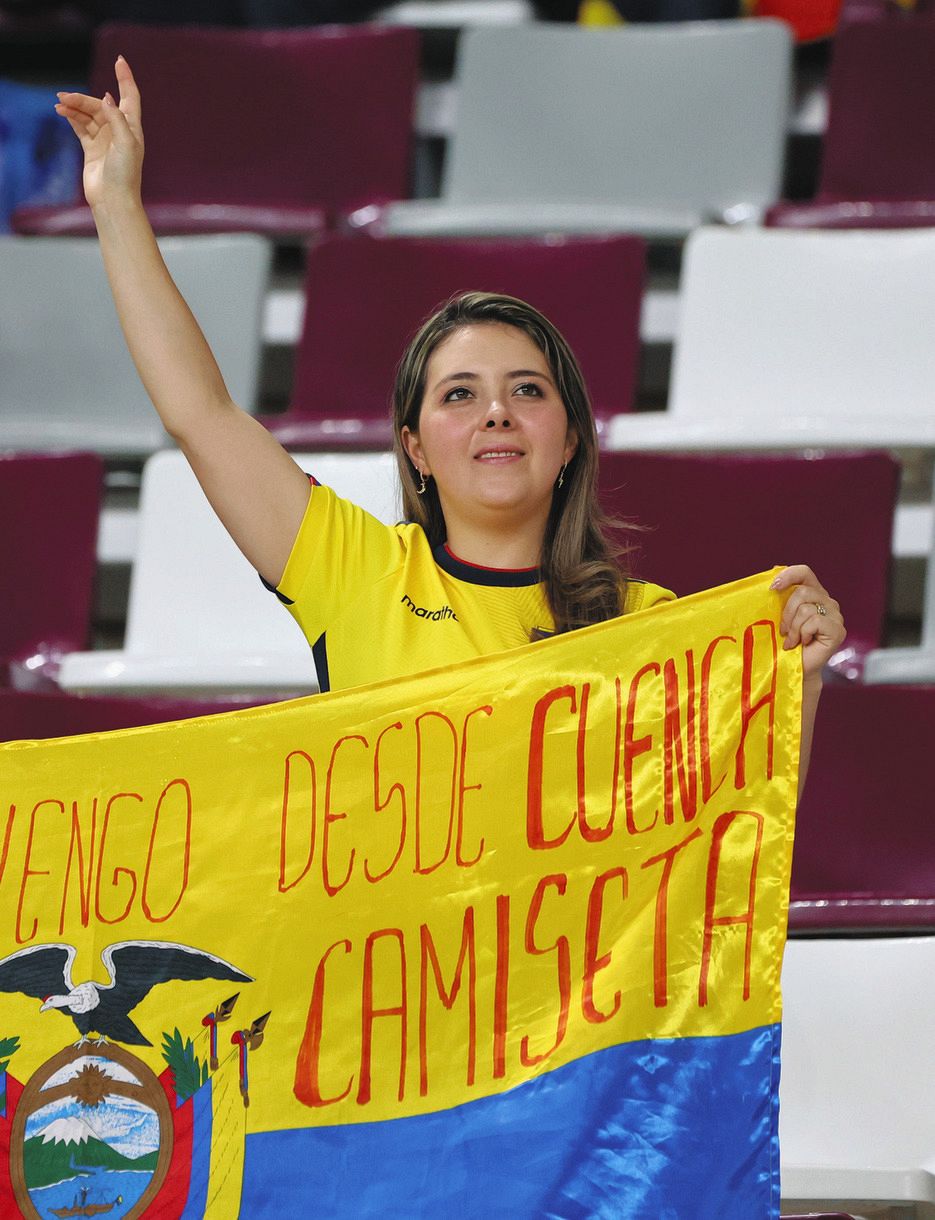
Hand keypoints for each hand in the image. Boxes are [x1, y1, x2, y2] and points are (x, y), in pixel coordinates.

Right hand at [54, 56, 143, 209]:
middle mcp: (119, 131)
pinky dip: (72, 117)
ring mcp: (105, 139)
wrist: (113, 200)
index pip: (130, 97)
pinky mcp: (92, 148)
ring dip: (74, 107)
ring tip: (59, 103)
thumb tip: (106, 97)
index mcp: (132, 128)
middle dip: (82, 99)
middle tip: (64, 96)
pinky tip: (62, 111)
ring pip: (88, 115)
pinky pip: (81, 126)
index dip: (125, 78)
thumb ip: (117, 118)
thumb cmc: (125, 174)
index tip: (120, 60)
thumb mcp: (126, 143)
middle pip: (100, 105)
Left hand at [770, 565, 845, 679]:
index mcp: (814, 594)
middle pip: (803, 591)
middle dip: (787, 612)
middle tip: (782, 630)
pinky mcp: (837, 630)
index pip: (805, 573)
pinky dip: (802, 634)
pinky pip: (814, 621)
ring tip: (792, 640)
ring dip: (793, 627)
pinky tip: (803, 643)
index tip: (772, 588)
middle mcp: (828, 602)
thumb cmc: (786, 643)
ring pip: (806, 608)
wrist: (795, 668)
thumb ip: (780, 598)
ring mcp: (835, 616)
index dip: (789, 575)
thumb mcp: (779, 616)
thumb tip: (771, 579)